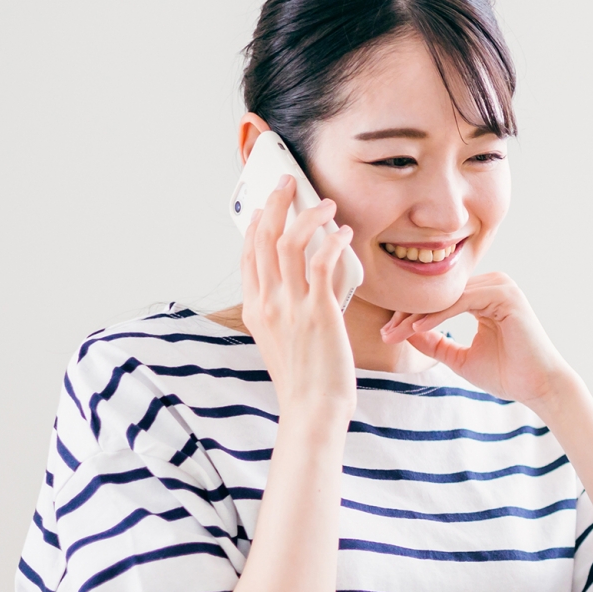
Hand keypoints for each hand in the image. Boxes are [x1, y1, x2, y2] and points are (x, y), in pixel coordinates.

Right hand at [240, 177, 357, 422]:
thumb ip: (286, 309)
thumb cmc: (305, 381)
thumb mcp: (281, 341)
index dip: (256, 224)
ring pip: (289, 242)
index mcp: (254, 309)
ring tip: (326, 202)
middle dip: (274, 203)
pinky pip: (322, 263)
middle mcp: (267, 303)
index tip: (266, 204)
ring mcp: (290, 307)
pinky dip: (333, 241)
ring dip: (308, 215)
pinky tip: (344, 234)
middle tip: (287, 181)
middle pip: (262, 238)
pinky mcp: (318, 313)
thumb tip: (307, 284)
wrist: (312, 410)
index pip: (248, 254)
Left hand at [379, 273, 576, 411]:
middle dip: (410, 313)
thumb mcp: (460, 357)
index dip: (411, 315)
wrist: (539, 387)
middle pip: (441, 294)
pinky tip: (417, 330)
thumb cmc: (507, 374)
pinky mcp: (506, 295)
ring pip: (448, 296)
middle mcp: (494, 284)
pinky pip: (462, 301)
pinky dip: (437, 316)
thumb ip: (435, 342)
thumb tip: (404, 331)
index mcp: (485, 295)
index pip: (440, 299)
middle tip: (385, 333)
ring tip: (395, 333)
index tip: (388, 334)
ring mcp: (502, 286)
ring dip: (419, 315)